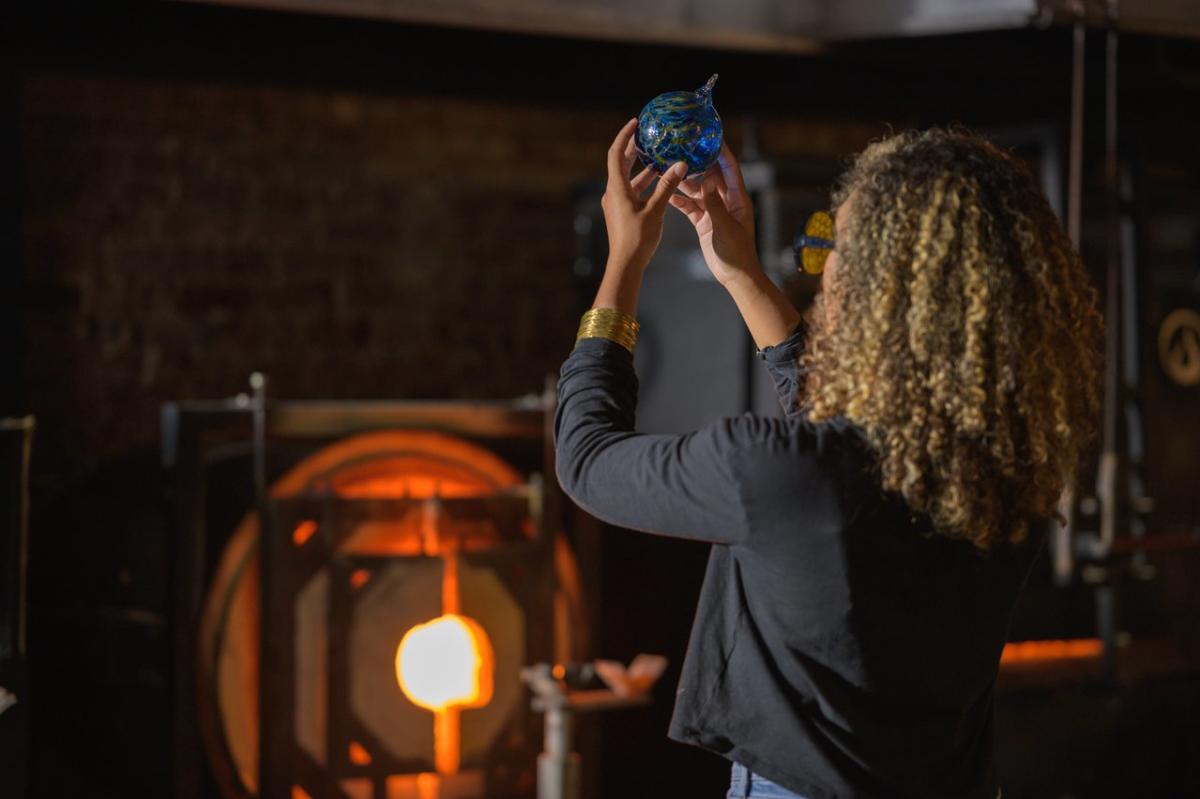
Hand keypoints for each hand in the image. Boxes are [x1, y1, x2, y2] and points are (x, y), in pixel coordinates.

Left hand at [600, 118, 689, 272]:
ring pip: (628, 179)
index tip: (635, 123)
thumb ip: (668, 186)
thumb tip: (680, 164)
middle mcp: (612, 193)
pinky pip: (632, 191)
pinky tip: (659, 182)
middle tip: (647, 136)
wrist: (626, 265)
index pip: (616, 153)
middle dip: (633, 149)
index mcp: (616, 189)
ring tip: (658, 157)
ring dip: (642, 168)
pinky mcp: (622, 213)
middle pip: (620, 164)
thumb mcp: (656, 210)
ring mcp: (616, 203)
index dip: (624, 136)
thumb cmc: (638, 239)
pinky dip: (644, 184)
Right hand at [668, 142, 761, 287]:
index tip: (712, 136)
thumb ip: (716, 206)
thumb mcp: (726, 228)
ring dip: (685, 181)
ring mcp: (714, 211)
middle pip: (711, 176)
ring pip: (698, 191)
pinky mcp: (704, 222)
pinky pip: (690, 207)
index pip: (731, 169)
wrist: (735, 276)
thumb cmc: (737, 253)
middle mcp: (726, 201)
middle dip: (699, 162)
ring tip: (670, 168)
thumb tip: (708, 183)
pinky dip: (680, 201)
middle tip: (683, 148)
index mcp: (738, 199)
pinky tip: (668, 193)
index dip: (722, 152)